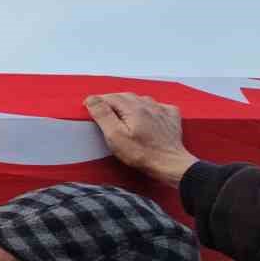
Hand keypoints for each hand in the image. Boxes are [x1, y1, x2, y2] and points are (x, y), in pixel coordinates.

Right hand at [85, 93, 199, 186]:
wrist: (170, 164)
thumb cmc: (142, 154)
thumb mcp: (115, 136)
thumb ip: (103, 115)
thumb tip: (93, 100)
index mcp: (133, 108)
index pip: (110, 97)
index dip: (97, 101)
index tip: (89, 106)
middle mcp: (148, 105)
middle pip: (125, 96)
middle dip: (112, 100)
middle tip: (103, 109)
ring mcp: (161, 110)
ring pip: (141, 99)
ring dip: (129, 103)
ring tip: (122, 111)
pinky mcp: (171, 118)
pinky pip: (158, 106)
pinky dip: (150, 107)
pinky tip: (147, 114)